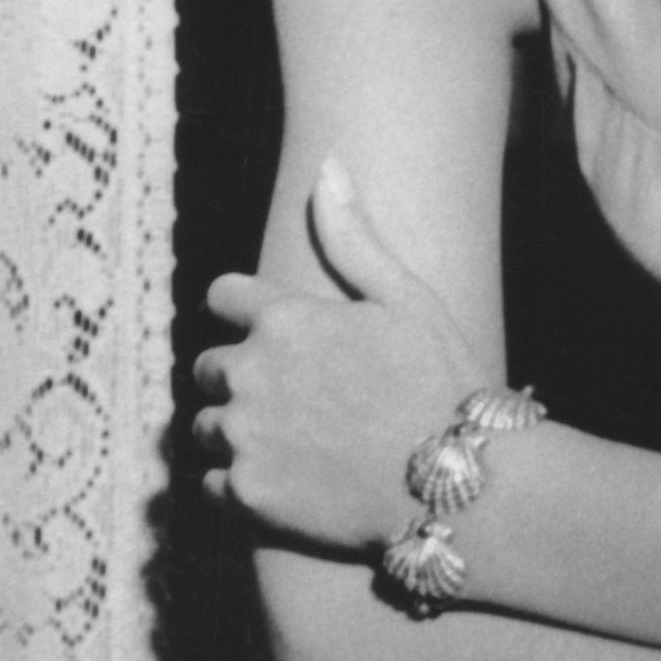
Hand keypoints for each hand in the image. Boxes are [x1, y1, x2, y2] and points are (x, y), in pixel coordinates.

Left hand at [193, 160, 489, 552]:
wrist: (455, 481)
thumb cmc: (440, 381)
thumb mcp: (407, 296)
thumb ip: (353, 237)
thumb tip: (326, 165)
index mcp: (285, 318)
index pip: (222, 296)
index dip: (243, 310)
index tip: (268, 329)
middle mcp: (252, 372)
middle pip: (207, 366)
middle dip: (238, 374)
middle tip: (289, 395)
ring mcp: (245, 436)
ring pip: (205, 426)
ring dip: (233, 429)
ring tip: (287, 440)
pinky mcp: (247, 494)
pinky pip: (209, 483)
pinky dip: (236, 481)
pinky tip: (281, 479)